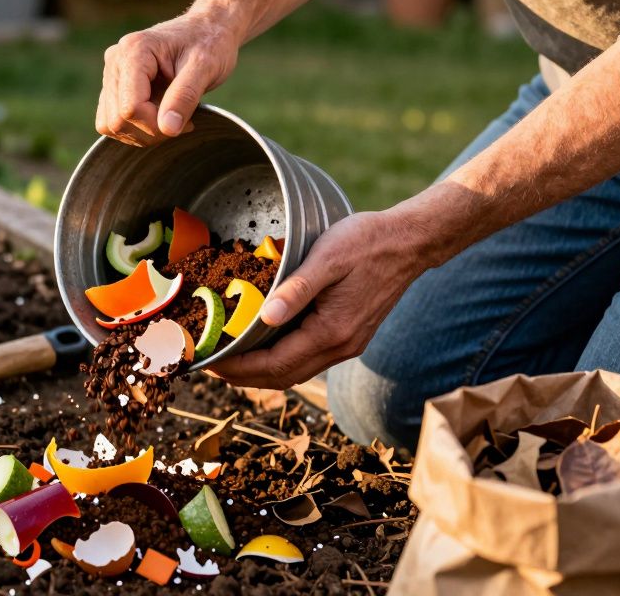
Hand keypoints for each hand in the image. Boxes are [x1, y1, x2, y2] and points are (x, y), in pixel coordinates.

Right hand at [96, 12, 240, 146]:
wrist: (208, 30)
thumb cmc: (210, 43)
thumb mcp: (206, 68)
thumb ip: (185, 96)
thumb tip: (167, 129)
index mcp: (134, 51)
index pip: (131, 107)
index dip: (156, 124)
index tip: (187, 122)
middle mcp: (116, 60)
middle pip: (118, 120)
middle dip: (150, 130)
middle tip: (182, 121)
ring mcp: (112, 74)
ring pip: (111, 125)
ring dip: (143, 132)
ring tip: (172, 116)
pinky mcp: (114, 86)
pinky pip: (112, 121)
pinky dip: (136, 128)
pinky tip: (160, 115)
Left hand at [206, 210, 434, 389]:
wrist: (410, 242)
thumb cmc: (368, 243)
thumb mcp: (328, 258)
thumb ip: (296, 289)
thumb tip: (265, 316)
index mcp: (331, 332)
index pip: (274, 365)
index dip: (238, 368)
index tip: (209, 363)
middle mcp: (340, 347)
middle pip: (282, 378)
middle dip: (242, 377)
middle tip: (209, 365)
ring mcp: (347, 344)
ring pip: (295, 372)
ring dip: (260, 371)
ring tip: (228, 358)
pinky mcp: (350, 336)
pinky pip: (308, 359)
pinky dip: (280, 359)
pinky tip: (262, 344)